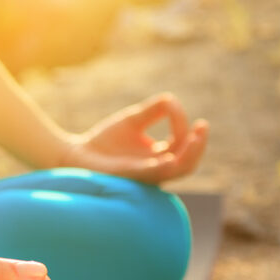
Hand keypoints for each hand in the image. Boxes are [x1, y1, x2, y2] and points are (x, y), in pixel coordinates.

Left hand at [60, 92, 208, 183]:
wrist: (77, 154)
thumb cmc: (105, 142)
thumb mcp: (134, 120)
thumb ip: (155, 110)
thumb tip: (173, 101)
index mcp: (158, 158)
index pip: (182, 146)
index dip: (187, 130)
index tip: (178, 110)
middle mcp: (155, 170)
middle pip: (189, 164)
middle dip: (199, 146)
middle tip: (202, 127)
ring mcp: (145, 176)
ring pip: (177, 172)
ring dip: (189, 155)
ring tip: (194, 137)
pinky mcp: (130, 178)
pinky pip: (152, 175)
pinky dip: (162, 167)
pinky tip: (169, 157)